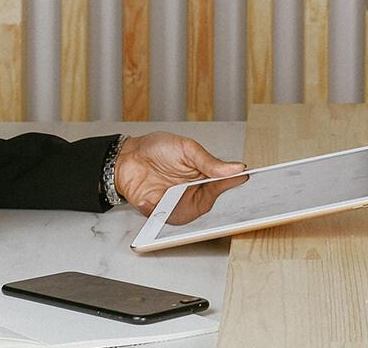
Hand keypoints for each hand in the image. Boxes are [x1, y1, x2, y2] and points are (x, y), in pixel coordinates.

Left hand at [114, 132, 246, 215]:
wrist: (126, 157)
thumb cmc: (155, 149)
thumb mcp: (186, 149)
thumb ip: (209, 161)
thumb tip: (235, 167)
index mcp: (203, 175)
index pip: (222, 183)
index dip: (232, 183)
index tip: (242, 179)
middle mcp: (192, 191)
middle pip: (210, 202)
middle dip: (209, 197)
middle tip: (202, 186)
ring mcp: (177, 203)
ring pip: (190, 214)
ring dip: (183, 205)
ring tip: (173, 190)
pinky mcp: (161, 212)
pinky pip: (167, 218)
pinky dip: (161, 210)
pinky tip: (152, 198)